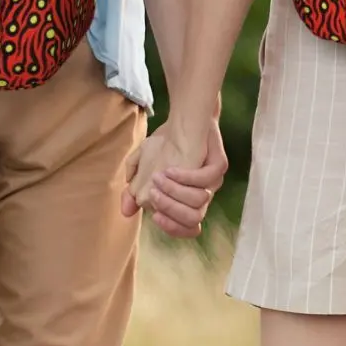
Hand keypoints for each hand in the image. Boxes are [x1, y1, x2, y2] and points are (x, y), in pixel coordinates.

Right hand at [121, 118, 226, 238]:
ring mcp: (213, 181)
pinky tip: (170, 169)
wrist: (185, 117)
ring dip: (175, 192)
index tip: (154, 216)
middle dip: (170, 209)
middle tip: (153, 194)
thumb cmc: (166, 144)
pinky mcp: (219, 165)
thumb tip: (126, 212)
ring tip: (158, 177)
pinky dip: (186, 177)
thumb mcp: (143, 165)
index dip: (172, 227)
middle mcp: (202, 194)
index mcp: (188, 200)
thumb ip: (134, 188)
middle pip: (193, 219)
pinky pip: (206, 179)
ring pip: (199, 201)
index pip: (186, 228)